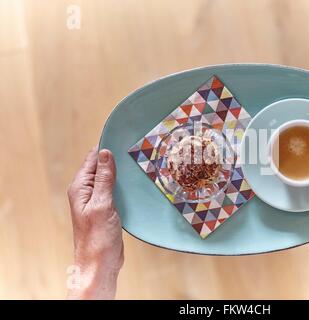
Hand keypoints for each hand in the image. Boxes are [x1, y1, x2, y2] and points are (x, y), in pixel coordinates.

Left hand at [67, 146, 123, 298]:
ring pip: (109, 178)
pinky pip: (115, 190)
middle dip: (115, 158)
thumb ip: (103, 178)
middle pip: (100, 167)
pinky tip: (135, 182)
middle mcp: (86, 192)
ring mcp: (97, 200)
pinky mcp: (107, 208)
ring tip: (138, 161)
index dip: (105, 147)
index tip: (121, 136)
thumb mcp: (102, 204)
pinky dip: (123, 184)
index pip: (92, 159)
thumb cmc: (98, 237)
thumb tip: (105, 153)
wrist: (100, 262)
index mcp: (80, 188)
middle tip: (134, 148)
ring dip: (121, 171)